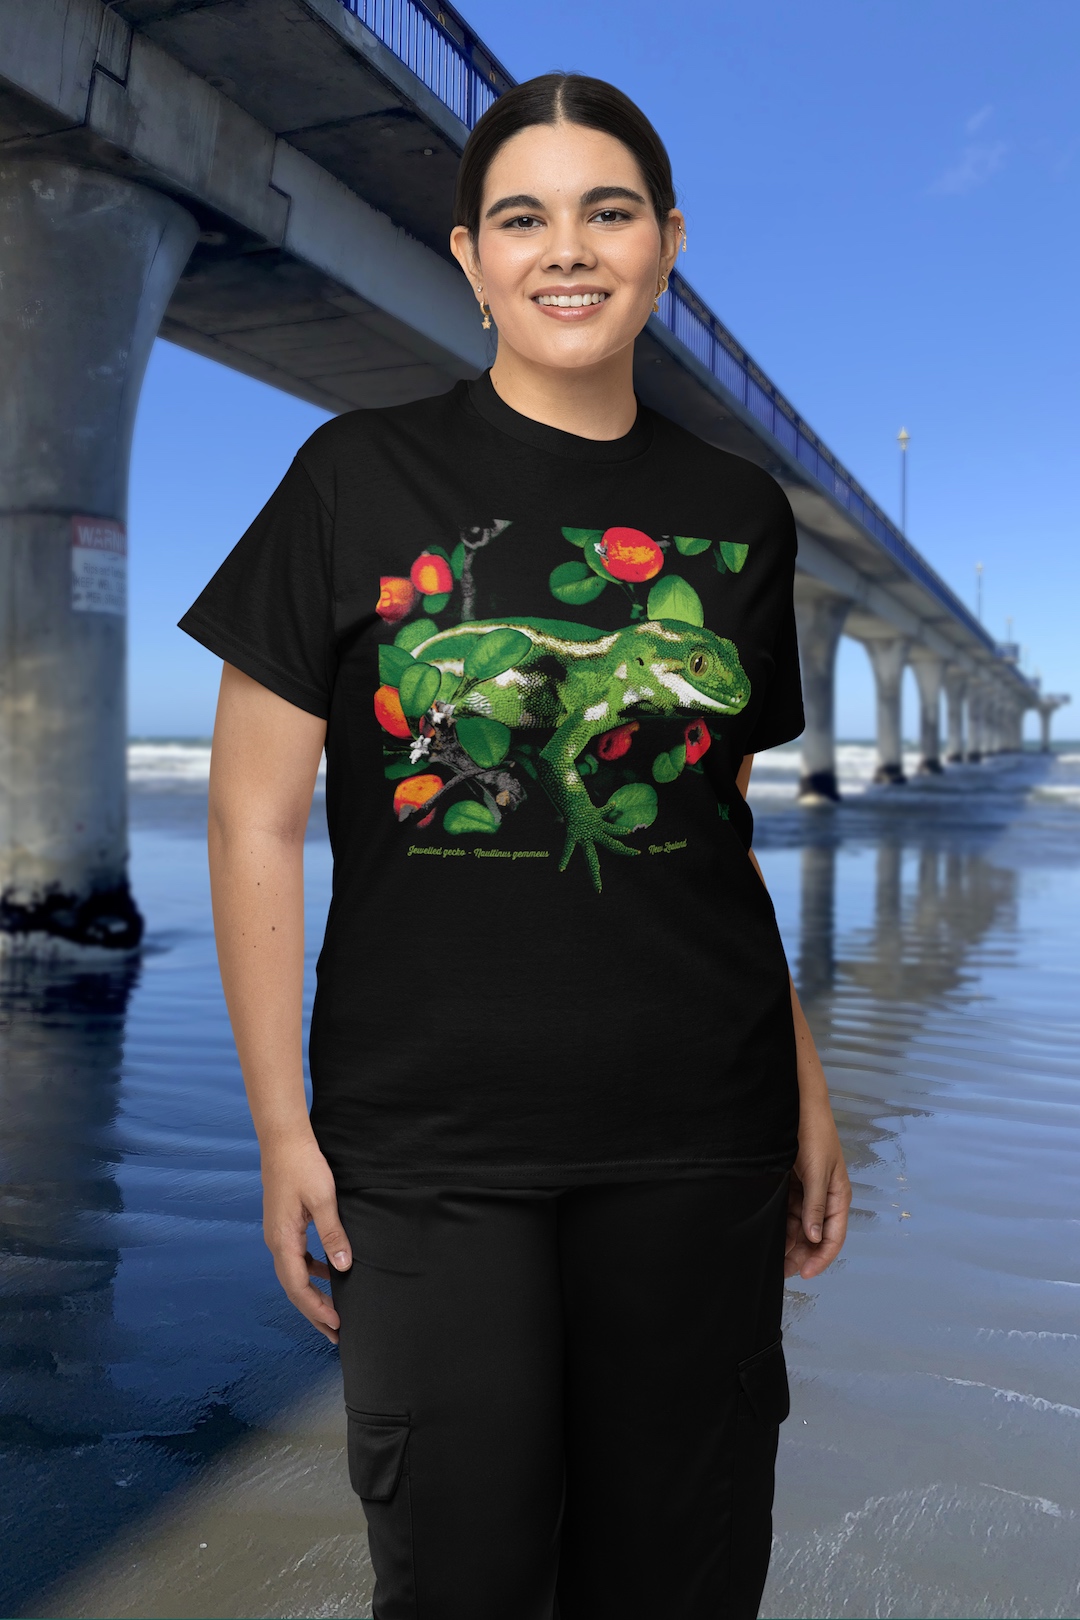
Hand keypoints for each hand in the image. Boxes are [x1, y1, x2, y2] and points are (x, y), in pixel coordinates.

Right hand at [261, 1133, 352, 1342]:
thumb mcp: (323, 1200)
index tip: (336, 1325)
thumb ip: (333, 1234)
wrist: (284, 1139)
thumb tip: (343, 1269)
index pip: (298, 1287)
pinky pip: (296, 1258)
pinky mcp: (283, 1225)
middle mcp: (275, 1242)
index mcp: (282, 1240)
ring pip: (294, 1274)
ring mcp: (277, 1234)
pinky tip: (328, 1271)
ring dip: (312, 1294)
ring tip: (333, 1309)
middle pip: (294, 1287)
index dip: (317, 1309)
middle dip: (314, 1311)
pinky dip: (311, 1272)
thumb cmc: (303, 1165)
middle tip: (336, 1332)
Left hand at [785, 1102, 850, 1279]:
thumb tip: (815, 1238)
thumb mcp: (816, 1172)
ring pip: (799, 1224)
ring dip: (788, 1240)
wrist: (797, 1105)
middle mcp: (824, 1197)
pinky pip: (788, 1209)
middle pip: (815, 1235)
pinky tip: (768, 1231)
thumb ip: (815, 1206)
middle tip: (780, 1270)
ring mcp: (807, 1190)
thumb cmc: (813, 1135)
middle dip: (801, 1253)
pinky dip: (780, 1222)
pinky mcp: (792, 1182)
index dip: (821, 1258)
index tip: (804, 1274)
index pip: (833, 1237)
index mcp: (837, 1196)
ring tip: (769, 1254)